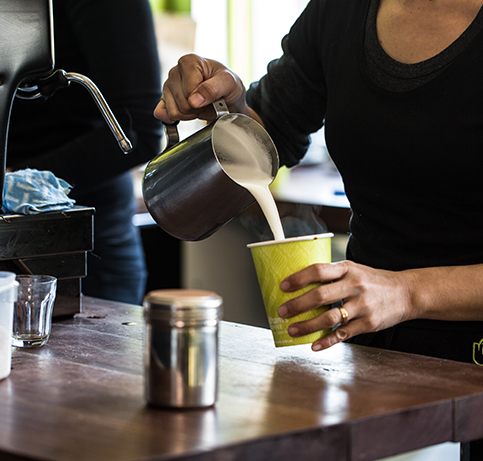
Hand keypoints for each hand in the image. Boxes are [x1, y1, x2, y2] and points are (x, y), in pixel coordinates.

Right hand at [154, 54, 248, 122]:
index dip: (203, 100)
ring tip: (200, 105)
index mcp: (189, 62)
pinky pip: (162, 115)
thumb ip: (212, 89)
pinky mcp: (164, 99)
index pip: (189, 92)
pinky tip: (188, 112)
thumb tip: (193, 101)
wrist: (227, 94)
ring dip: (191, 115)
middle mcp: (175, 72)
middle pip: (182, 104)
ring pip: (174, 112)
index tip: (213, 96)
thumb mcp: (228, 83)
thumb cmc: (227, 85)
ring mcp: (168, 86)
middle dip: (198, 109)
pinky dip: (178, 119)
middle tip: (208, 103)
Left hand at [277, 260, 414, 351]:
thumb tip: (301, 283)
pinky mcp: (368, 324)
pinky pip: (343, 334)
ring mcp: (362, 306)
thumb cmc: (373, 281)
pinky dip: (327, 341)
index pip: (318, 271)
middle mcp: (355, 286)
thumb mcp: (354, 269)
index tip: (283, 286)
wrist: (407, 293)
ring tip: (293, 330)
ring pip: (329, 318)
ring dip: (307, 326)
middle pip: (320, 296)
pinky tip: (314, 345)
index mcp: (348, 269)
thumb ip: (332, 275)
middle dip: (297, 305)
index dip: (298, 278)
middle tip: (282, 311)